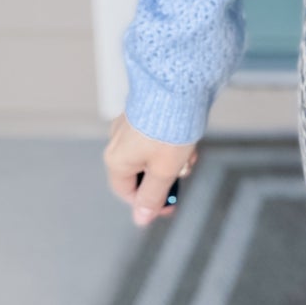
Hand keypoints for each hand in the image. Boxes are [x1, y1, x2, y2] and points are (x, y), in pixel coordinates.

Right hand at [104, 112, 197, 227]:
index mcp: (117, 160)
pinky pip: (155, 135)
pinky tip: (186, 135)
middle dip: (166, 176)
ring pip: (151, 154)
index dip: (149, 202)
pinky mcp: (143, 112)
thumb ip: (152, 197)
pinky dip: (171, 140)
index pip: (127, 192)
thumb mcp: (164, 171)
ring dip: (172, 158)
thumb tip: (141, 219)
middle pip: (142, 172)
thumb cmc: (168, 127)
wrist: (177, 85)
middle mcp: (118, 142)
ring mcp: (130, 125)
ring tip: (188, 151)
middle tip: (184, 171)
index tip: (170, 205)